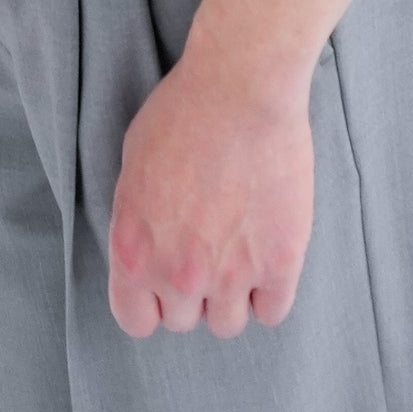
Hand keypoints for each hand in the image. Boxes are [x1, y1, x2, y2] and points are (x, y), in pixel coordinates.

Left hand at [107, 51, 313, 338]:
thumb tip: (149, 247)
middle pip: (185, 321)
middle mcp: (178, 275)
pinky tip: (268, 259)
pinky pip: (272, 311)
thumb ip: (136, 221)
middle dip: (193, 291)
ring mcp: (231, 275)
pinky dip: (270, 292)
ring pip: (228, 324)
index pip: (136, 320)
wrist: (242, 88)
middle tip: (208, 249)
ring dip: (232, 295)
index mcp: (134, 252)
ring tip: (239, 253)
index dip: (151, 303)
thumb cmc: (183, 111)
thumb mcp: (133, 165)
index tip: (165, 284)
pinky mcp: (279, 264)